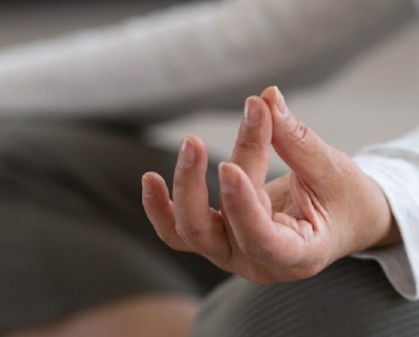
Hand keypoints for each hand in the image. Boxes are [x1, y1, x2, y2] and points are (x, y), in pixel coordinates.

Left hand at [142, 86, 399, 282]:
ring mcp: (232, 254)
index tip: (229, 164)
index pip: (259, 239)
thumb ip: (298, 140)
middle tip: (194, 140)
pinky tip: (151, 179)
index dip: (241, 205)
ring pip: (187, 232)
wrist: (345, 219)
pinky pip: (178, 231)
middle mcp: (257, 264)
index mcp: (298, 256)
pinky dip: (161, 208)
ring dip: (178, 189)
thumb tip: (266, 97)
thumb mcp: (333, 170)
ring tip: (183, 146)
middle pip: (208, 234)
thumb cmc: (346, 199)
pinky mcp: (217, 238)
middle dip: (194, 187)